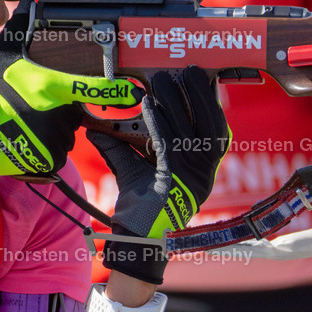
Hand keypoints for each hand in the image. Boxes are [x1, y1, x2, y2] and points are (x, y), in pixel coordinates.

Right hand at [0, 2, 139, 176]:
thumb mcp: (3, 53)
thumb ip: (22, 26)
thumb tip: (30, 1)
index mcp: (51, 87)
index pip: (93, 87)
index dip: (116, 90)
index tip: (131, 91)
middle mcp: (57, 114)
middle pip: (75, 109)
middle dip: (62, 105)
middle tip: (36, 101)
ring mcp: (54, 139)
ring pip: (67, 130)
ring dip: (54, 125)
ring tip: (27, 119)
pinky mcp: (48, 159)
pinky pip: (57, 150)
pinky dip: (46, 144)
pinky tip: (27, 135)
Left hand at [88, 66, 229, 284]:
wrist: (137, 240)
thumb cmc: (139, 207)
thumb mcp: (132, 169)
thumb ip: (119, 146)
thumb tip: (96, 126)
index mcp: (202, 168)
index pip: (215, 127)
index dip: (210, 101)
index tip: (201, 78)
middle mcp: (205, 172)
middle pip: (209, 123)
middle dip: (198, 93)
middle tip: (184, 71)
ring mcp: (194, 177)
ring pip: (189, 129)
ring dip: (176, 101)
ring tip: (163, 79)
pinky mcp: (175, 180)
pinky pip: (167, 143)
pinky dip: (157, 120)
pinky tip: (147, 103)